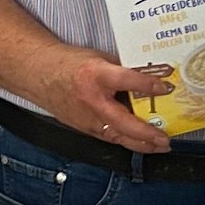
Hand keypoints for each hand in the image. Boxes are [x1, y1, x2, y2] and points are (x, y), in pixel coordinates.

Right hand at [25, 44, 172, 152]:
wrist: (39, 74)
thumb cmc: (70, 64)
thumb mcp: (100, 58)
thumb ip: (124, 69)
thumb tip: (152, 75)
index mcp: (94, 75)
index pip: (126, 81)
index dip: (147, 85)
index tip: (165, 88)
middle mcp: (91, 100)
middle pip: (122, 121)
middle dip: (146, 133)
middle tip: (165, 138)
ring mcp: (86, 118)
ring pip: (117, 136)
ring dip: (140, 144)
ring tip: (160, 146)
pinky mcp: (84, 128)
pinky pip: (109, 137)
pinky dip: (126, 141)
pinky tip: (142, 143)